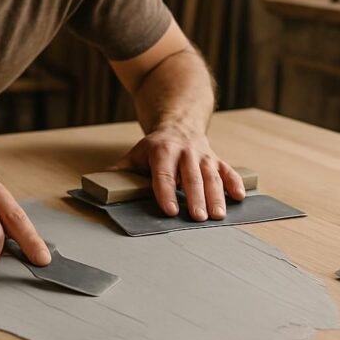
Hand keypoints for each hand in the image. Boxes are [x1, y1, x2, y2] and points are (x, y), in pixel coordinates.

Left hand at [111, 124, 244, 220]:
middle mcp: (185, 152)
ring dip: (216, 195)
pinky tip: (239, 197)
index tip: (170, 210)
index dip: (165, 192)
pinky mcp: (216, 159)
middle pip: (190, 176)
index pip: (163, 174)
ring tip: (218, 215)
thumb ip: (121, 170)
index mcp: (162, 151)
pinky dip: (234, 183)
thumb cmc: (155, 146)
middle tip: (198, 217)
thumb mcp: (136, 153)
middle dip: (195, 197)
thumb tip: (100, 185)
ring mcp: (203, 155)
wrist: (180, 122)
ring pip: (211, 175)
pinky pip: (228, 170)